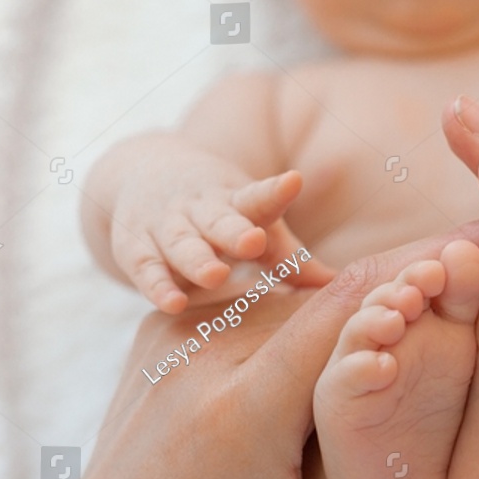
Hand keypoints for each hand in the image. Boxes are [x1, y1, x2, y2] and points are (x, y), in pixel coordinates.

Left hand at [0, 221, 478, 478]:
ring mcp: (173, 340)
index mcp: (240, 416)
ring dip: (372, 281)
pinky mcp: (162, 339)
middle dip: (421, 273)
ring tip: (453, 273)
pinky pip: (254, 297)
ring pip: (295, 283)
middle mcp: (201, 359)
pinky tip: (374, 294)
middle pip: (335, 285)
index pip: (358, 309)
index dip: (438, 275)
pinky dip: (316, 294)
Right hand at [106, 161, 328, 312]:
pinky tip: (172, 304)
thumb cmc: (220, 214)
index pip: (258, 197)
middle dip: (234, 231)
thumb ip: (292, 260)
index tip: (294, 180)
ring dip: (196, 259)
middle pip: (218, 219)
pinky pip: (145, 268)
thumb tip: (342, 287)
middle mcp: (200, 210)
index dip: (276, 191)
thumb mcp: (254, 226)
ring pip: (180, 242)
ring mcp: (165, 226)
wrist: (143, 174)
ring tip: (215, 276)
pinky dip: (157, 285)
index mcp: (237, 202)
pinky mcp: (135, 247)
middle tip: (253, 242)